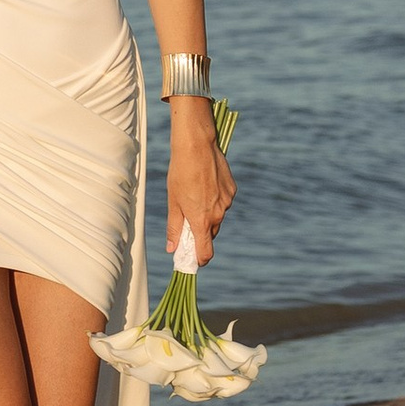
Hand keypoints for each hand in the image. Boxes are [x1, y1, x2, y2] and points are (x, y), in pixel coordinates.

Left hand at [164, 109, 234, 264]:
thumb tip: (172, 248)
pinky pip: (223, 202)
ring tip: (195, 194)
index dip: (199, 259)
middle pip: (210, 234)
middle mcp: (218, 214)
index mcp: (201, 220)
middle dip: (200, 232)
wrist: (197, 146)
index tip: (192, 259)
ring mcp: (227, 202)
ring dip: (208, 213)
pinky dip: (215, 200)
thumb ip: (174, 227)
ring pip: (217, 217)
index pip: (205, 252)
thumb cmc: (181, 173)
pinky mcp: (232, 190)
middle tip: (188, 218)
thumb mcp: (173, 201)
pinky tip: (206, 184)